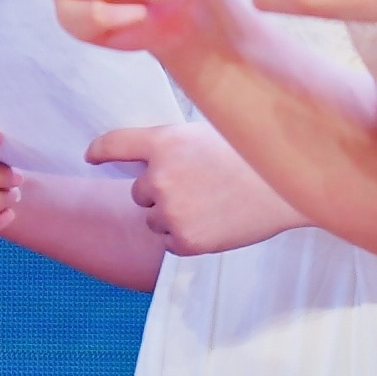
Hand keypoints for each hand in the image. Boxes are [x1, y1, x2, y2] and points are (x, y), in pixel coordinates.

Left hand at [87, 121, 305, 256]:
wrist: (285, 189)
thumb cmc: (252, 155)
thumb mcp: (207, 133)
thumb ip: (173, 144)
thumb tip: (149, 156)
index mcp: (163, 142)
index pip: (115, 144)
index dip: (100, 152)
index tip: (91, 157)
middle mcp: (159, 176)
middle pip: (138, 191)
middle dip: (159, 192)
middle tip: (200, 186)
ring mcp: (170, 211)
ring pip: (153, 219)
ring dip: (173, 215)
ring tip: (213, 203)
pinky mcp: (183, 241)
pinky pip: (169, 242)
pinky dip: (187, 237)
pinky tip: (215, 222)